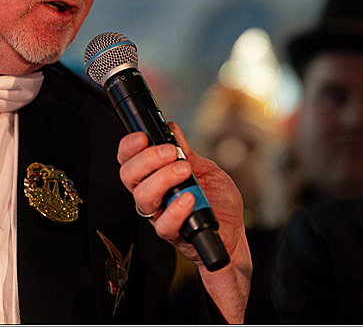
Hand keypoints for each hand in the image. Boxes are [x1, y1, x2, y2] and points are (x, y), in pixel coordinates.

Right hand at [117, 122, 251, 321]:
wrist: (233, 232)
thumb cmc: (217, 201)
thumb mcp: (205, 167)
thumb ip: (187, 151)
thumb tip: (172, 129)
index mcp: (155, 176)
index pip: (129, 159)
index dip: (129, 147)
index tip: (143, 137)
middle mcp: (152, 194)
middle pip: (129, 175)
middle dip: (147, 159)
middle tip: (171, 153)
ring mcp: (159, 213)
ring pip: (142, 197)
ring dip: (163, 178)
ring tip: (185, 172)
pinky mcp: (171, 233)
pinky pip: (163, 224)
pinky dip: (176, 209)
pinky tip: (190, 198)